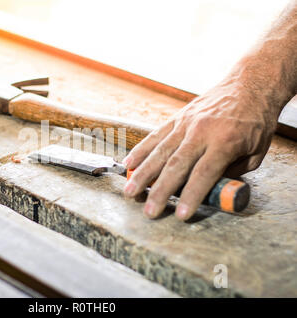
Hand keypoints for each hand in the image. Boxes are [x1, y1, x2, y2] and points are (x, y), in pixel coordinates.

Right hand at [122, 80, 278, 220]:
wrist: (249, 85)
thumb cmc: (255, 122)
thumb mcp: (255, 153)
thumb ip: (231, 173)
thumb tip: (208, 191)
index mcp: (225, 141)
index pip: (204, 174)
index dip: (191, 195)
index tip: (180, 214)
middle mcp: (201, 132)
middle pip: (176, 166)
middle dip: (159, 191)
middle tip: (148, 211)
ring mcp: (186, 123)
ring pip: (160, 152)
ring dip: (142, 174)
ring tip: (130, 191)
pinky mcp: (177, 118)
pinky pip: (155, 136)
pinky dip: (140, 151)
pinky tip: (128, 164)